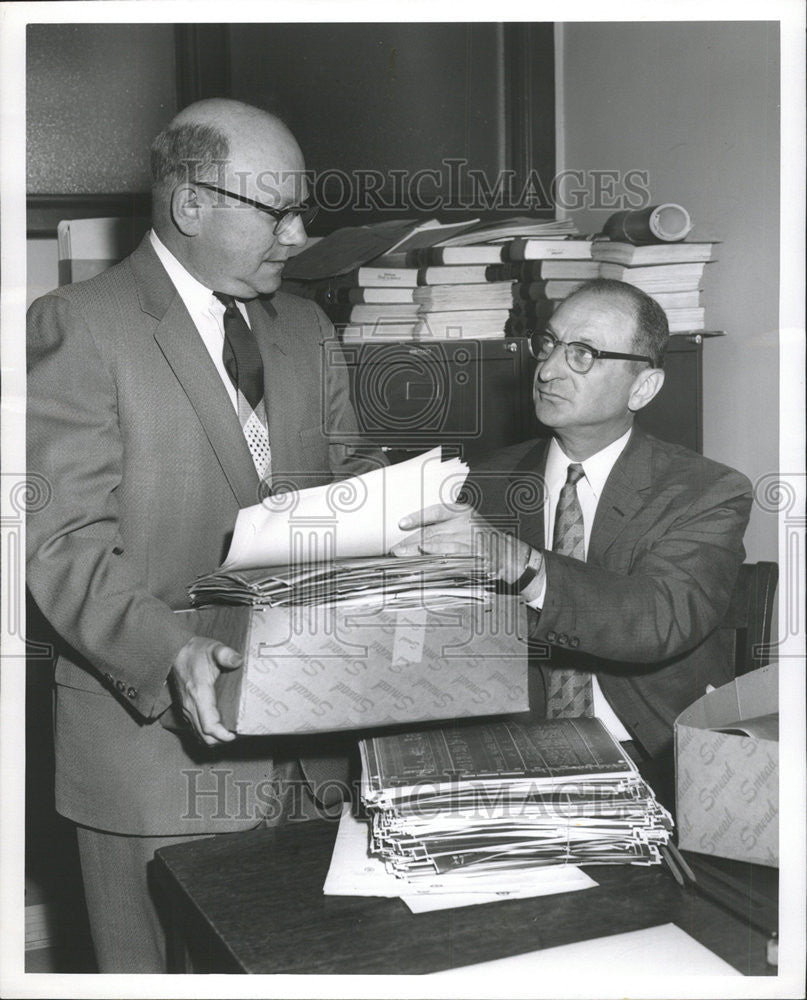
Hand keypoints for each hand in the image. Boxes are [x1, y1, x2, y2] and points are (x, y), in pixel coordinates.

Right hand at [169, 636, 241, 745]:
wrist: (174, 651)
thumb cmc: (195, 651)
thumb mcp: (212, 648)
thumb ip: (225, 654)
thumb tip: (237, 660)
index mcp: (199, 694)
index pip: (209, 726)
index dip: (222, 735)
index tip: (234, 735)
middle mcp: (190, 706)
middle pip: (204, 736)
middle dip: (221, 740)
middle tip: (237, 734)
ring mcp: (186, 709)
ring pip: (198, 735)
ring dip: (213, 738)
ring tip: (230, 732)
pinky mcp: (185, 709)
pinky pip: (195, 729)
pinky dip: (206, 733)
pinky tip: (218, 727)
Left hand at [392, 502, 529, 584]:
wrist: (506, 553)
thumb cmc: (480, 539)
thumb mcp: (463, 525)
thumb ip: (440, 529)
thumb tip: (412, 540)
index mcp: (462, 512)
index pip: (436, 512)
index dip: (418, 517)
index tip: (402, 524)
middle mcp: (466, 524)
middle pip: (433, 532)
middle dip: (411, 542)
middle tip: (396, 550)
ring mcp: (471, 541)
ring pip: (439, 547)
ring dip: (418, 555)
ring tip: (403, 559)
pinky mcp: (474, 558)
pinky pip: (450, 561)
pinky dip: (434, 565)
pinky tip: (422, 567)